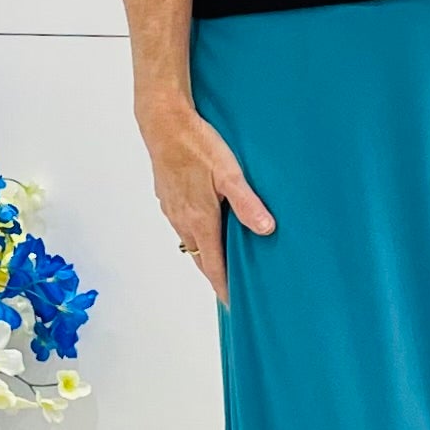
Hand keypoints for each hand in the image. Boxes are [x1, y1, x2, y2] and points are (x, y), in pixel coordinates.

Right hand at [140, 98, 272, 306]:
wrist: (163, 123)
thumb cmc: (197, 144)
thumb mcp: (229, 173)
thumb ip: (247, 203)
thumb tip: (266, 230)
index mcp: (200, 220)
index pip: (213, 265)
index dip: (224, 287)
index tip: (232, 305)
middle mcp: (183, 220)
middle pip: (201, 259)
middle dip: (216, 277)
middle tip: (231, 292)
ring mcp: (173, 210)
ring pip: (191, 243)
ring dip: (206, 256)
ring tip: (223, 264)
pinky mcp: (168, 199)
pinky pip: (183, 227)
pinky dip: (197, 237)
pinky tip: (207, 229)